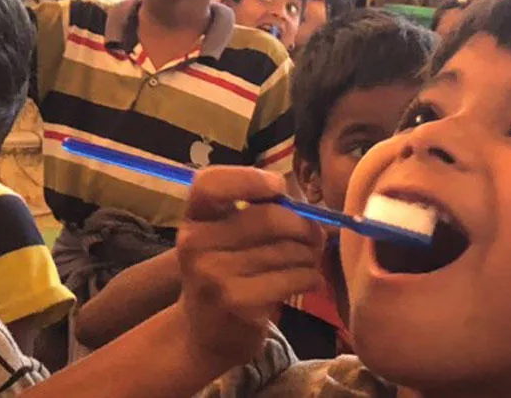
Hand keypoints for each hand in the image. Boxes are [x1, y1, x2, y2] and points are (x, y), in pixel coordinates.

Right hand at [175, 167, 325, 366]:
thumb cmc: (228, 273)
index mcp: (194, 217)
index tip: (278, 187)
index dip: (249, 178)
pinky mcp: (236, 302)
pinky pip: (293, 278)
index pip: (210, 183)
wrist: (207, 333)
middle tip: (316, 236)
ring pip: (287, 250)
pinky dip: (310, 277)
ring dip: (310, 255)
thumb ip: (257, 213)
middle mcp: (195, 243)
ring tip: (309, 261)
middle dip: (303, 226)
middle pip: (268, 218)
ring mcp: (213, 275)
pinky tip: (309, 281)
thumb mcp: (226, 238)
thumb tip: (309, 209)